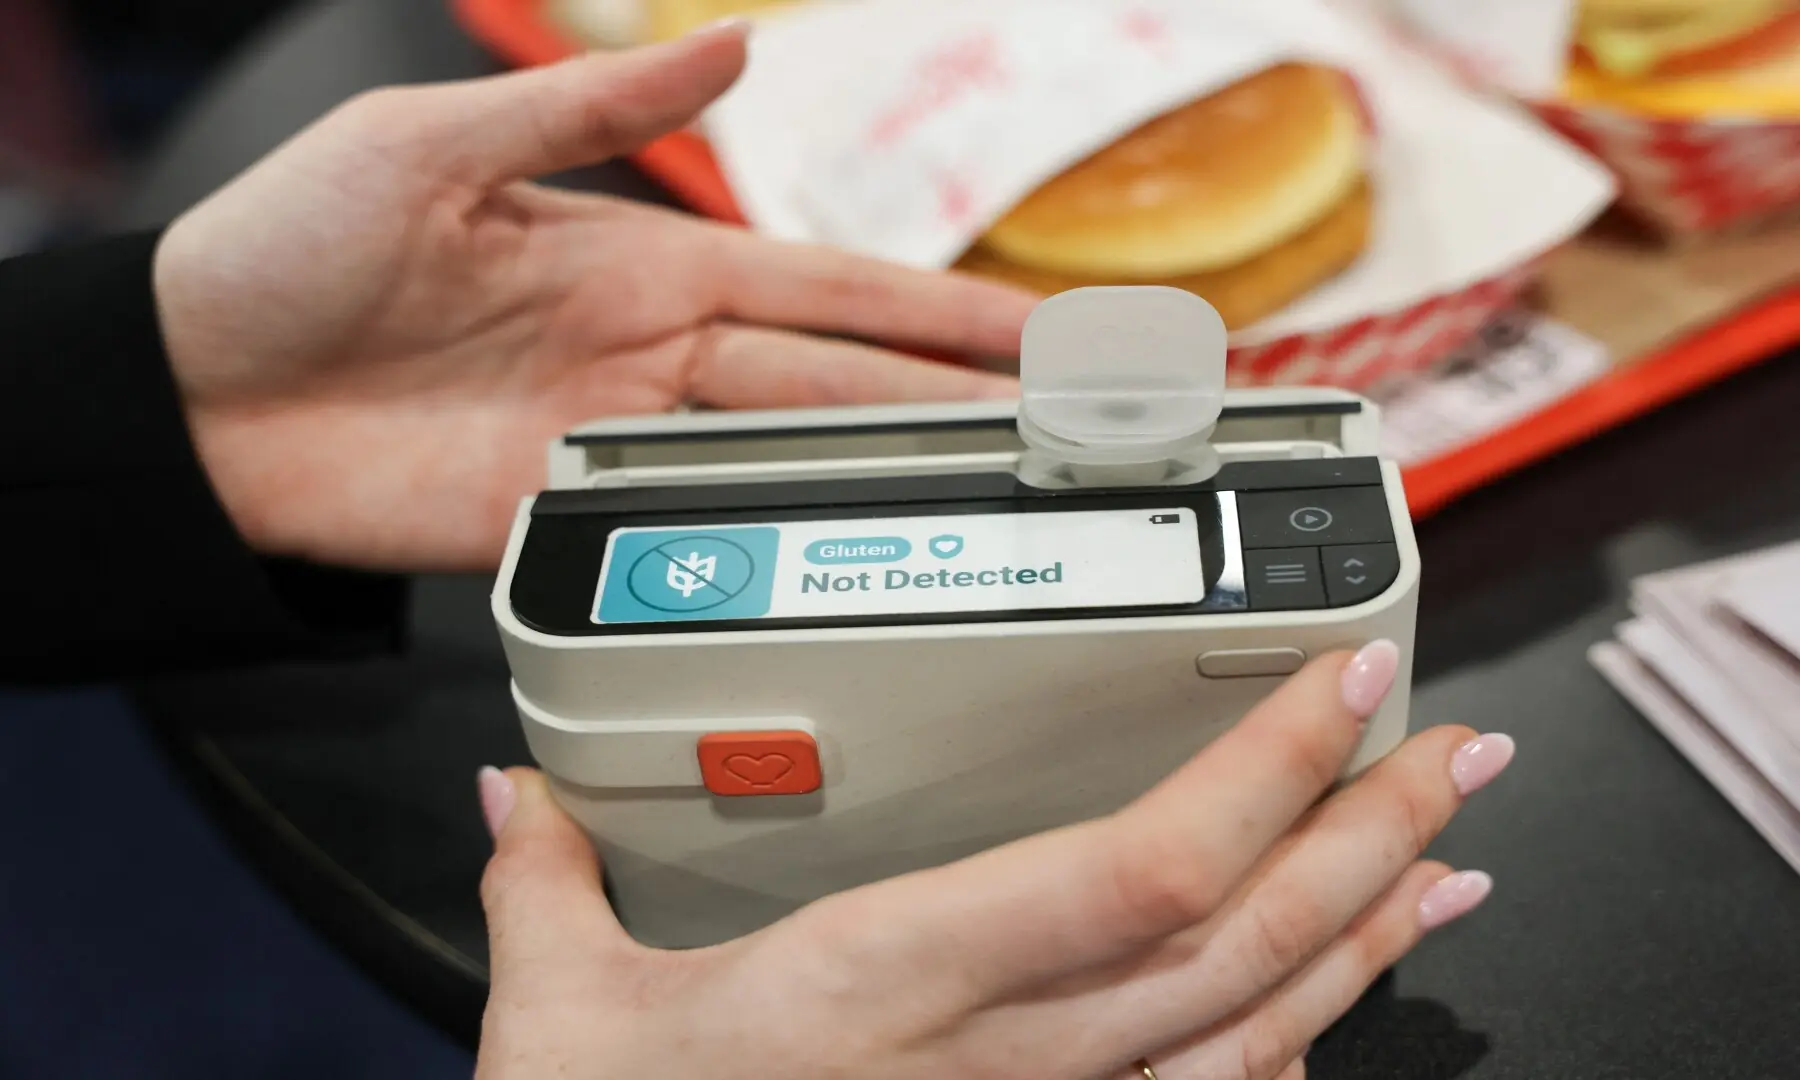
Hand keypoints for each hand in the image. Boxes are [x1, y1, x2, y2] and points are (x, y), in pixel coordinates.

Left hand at [152, 23, 1033, 572]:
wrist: (185, 398)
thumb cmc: (287, 251)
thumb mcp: (433, 144)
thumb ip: (589, 109)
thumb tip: (735, 41)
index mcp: (646, 262)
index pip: (837, 287)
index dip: (950, 310)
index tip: (1054, 328)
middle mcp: (656, 358)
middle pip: (849, 379)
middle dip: (972, 397)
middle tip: (1087, 421)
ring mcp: (620, 447)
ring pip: (796, 458)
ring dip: (910, 471)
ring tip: (1020, 484)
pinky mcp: (569, 527)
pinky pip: (698, 538)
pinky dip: (783, 547)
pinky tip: (867, 555)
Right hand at [473, 644, 1512, 1079]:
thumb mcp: (557, 1026)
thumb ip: (547, 888)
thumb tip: (517, 791)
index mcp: (890, 986)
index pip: (1135, 865)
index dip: (1267, 770)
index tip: (1339, 675)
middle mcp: (996, 1066)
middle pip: (1242, 945)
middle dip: (1371, 834)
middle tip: (1454, 746)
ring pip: (1254, 1042)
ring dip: (1367, 943)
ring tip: (1445, 862)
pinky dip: (1289, 1055)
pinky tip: (1324, 1016)